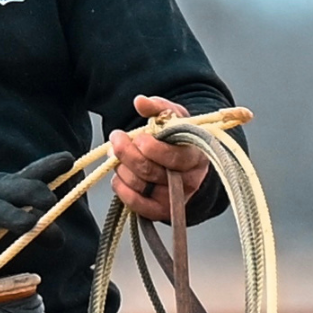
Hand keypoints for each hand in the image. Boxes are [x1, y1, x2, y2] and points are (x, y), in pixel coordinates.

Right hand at [0, 151, 75, 265]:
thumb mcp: (7, 204)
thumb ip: (34, 218)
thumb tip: (60, 239)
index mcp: (11, 184)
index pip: (34, 172)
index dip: (51, 166)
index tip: (69, 160)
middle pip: (19, 188)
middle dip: (35, 192)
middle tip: (52, 201)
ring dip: (14, 217)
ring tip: (29, 225)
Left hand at [110, 94, 214, 221]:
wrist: (186, 164)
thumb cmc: (180, 139)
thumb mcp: (174, 118)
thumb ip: (158, 107)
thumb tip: (140, 101)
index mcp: (195, 156)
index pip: (171, 156)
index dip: (149, 147)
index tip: (138, 136)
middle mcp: (188, 181)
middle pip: (149, 171)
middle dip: (126, 153)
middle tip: (116, 138)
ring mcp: (174, 199)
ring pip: (139, 185)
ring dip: (121, 168)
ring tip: (118, 156)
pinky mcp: (160, 211)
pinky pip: (135, 203)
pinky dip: (121, 188)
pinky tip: (119, 175)